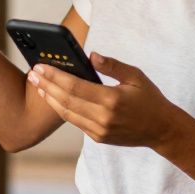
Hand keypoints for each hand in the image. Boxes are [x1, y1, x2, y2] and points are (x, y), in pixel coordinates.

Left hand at [28, 52, 185, 149]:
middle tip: (32, 74)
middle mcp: (103, 117)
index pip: (74, 87)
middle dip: (46, 86)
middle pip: (65, 100)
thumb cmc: (150, 99)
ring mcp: (100, 130)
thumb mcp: (136, 76)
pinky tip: (54, 98)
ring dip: (50, 99)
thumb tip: (91, 56)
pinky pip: (76, 122)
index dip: (54, 76)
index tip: (40, 67)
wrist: (162, 130)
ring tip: (38, 85)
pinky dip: (62, 109)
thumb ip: (112, 65)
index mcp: (112, 100)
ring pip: (67, 114)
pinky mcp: (99, 138)